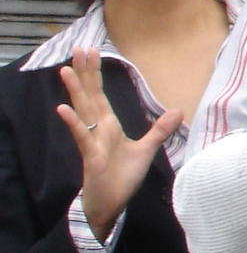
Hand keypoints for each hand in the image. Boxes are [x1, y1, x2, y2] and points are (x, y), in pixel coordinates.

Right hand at [55, 47, 178, 241]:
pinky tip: (63, 109)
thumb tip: (177, 111)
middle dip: (84, 72)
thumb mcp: (146, 150)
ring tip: (65, 69)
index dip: (95, 74)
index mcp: (109, 126)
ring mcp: (92, 141)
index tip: (91, 52)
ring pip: (83, 111)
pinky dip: (74, 123)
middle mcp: (98, 129)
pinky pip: (82, 136)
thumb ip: (158, 130)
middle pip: (90, 95)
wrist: (110, 205)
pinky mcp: (91, 156)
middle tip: (77, 48)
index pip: (100, 94)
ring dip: (74, 91)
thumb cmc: (121, 178)